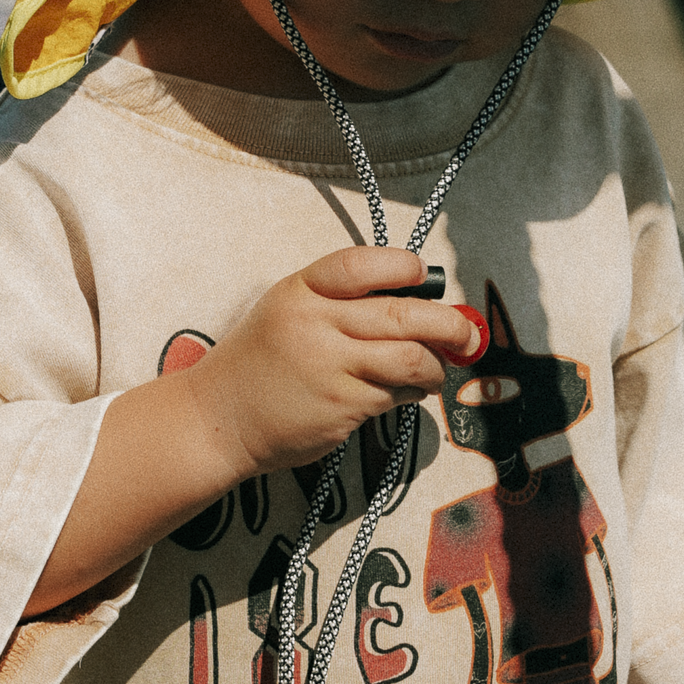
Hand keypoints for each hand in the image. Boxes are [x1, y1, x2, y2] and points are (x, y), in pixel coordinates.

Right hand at [183, 246, 482, 480]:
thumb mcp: (286, 310)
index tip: (424, 277)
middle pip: (404, 314)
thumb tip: (412, 297)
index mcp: (301, 290)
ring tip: (435, 369)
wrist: (217, 419)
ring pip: (411, 357)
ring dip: (436, 365)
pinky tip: (404, 392)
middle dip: (449, 324)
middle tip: (466, 333)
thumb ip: (339, 300)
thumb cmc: (259, 364)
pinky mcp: (342, 407)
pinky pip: (396, 394)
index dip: (405, 268)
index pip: (364, 264)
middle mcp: (316, 324)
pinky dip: (412, 393)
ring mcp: (330, 368)